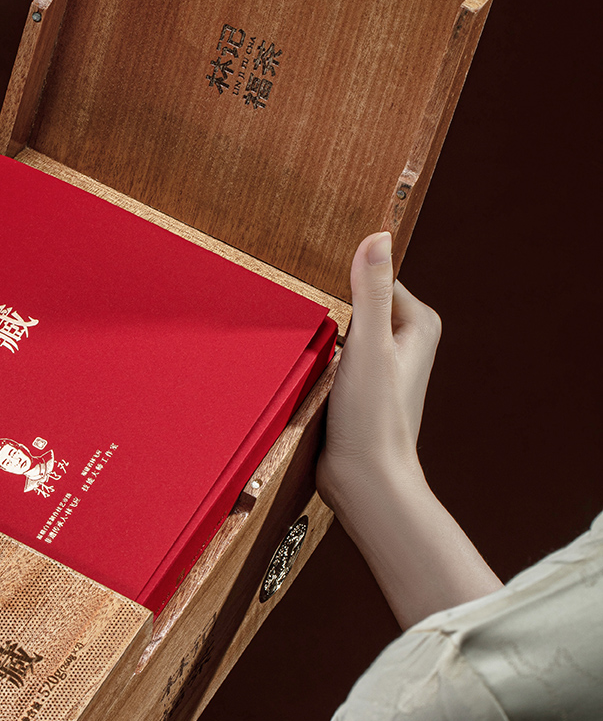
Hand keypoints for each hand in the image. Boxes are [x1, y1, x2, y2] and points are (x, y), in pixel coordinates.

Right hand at [317, 231, 441, 512]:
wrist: (364, 483)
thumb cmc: (374, 421)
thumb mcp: (369, 346)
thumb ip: (371, 292)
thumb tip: (377, 237)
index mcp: (418, 324)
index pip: (374, 277)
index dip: (345, 283)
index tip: (323, 296)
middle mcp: (405, 342)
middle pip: (356, 303)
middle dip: (330, 311)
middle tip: (309, 325)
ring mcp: (382, 366)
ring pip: (341, 330)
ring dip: (321, 337)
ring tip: (306, 352)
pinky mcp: (360, 387)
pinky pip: (332, 356)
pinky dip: (316, 359)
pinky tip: (303, 372)